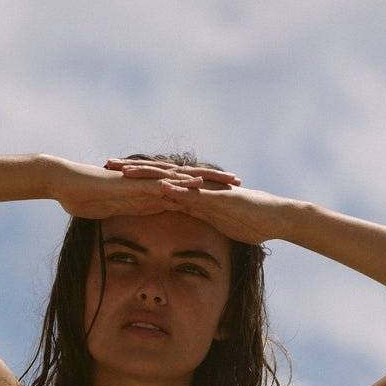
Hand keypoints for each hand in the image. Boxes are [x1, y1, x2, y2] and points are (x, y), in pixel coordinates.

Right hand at [45, 154, 242, 222]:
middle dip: (215, 181)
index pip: (184, 189)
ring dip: (205, 179)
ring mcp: (142, 181)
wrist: (65, 183)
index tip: (226, 194)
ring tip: (228, 181)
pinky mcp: (132, 184)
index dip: (205, 190)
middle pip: (190, 180)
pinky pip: (159, 184)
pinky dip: (178, 184)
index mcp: (149, 188)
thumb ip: (129, 212)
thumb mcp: (114, 210)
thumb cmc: (84, 198)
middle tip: (240, 182)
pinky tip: (195, 186)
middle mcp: (150, 182)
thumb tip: (138, 223)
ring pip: (181, 178)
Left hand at [103, 158, 296, 244]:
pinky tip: (161, 188)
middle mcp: (198, 188)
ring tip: (125, 172)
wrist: (278, 217)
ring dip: (150, 176)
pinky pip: (197, 195)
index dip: (136, 178)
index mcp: (194, 193)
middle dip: (134, 171)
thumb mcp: (216, 222)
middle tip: (107, 164)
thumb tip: (184, 220)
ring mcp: (208, 191)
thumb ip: (200, 216)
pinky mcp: (221, 199)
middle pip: (160, 176)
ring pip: (174, 180)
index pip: (159, 183)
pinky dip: (179, 191)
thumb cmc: (250, 222)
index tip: (112, 175)